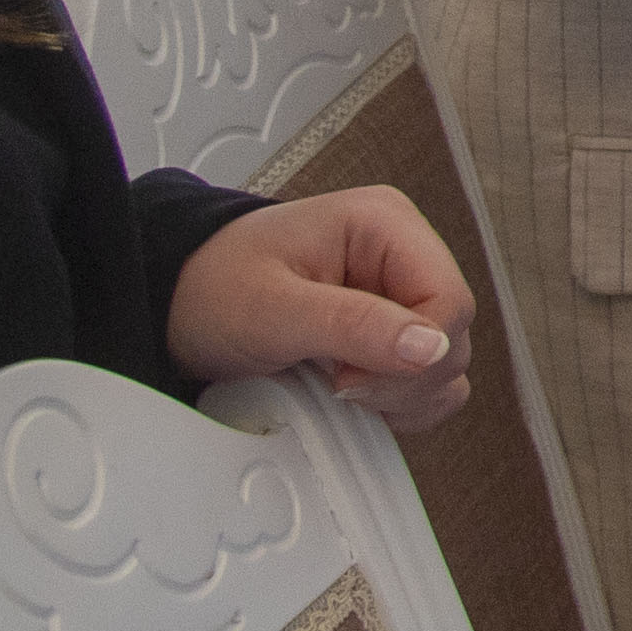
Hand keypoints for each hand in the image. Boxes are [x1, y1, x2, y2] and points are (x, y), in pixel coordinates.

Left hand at [171, 186, 478, 434]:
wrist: (177, 305)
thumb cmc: (212, 287)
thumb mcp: (273, 309)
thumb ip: (354, 325)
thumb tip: (431, 347)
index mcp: (386, 225)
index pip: (451, 302)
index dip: (412, 354)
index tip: (347, 380)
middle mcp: (404, 258)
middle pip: (454, 339)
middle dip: (400, 380)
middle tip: (334, 384)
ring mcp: (400, 298)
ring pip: (446, 368)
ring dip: (398, 397)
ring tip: (334, 387)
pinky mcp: (390, 336)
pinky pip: (424, 384)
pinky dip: (393, 405)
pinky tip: (347, 396)